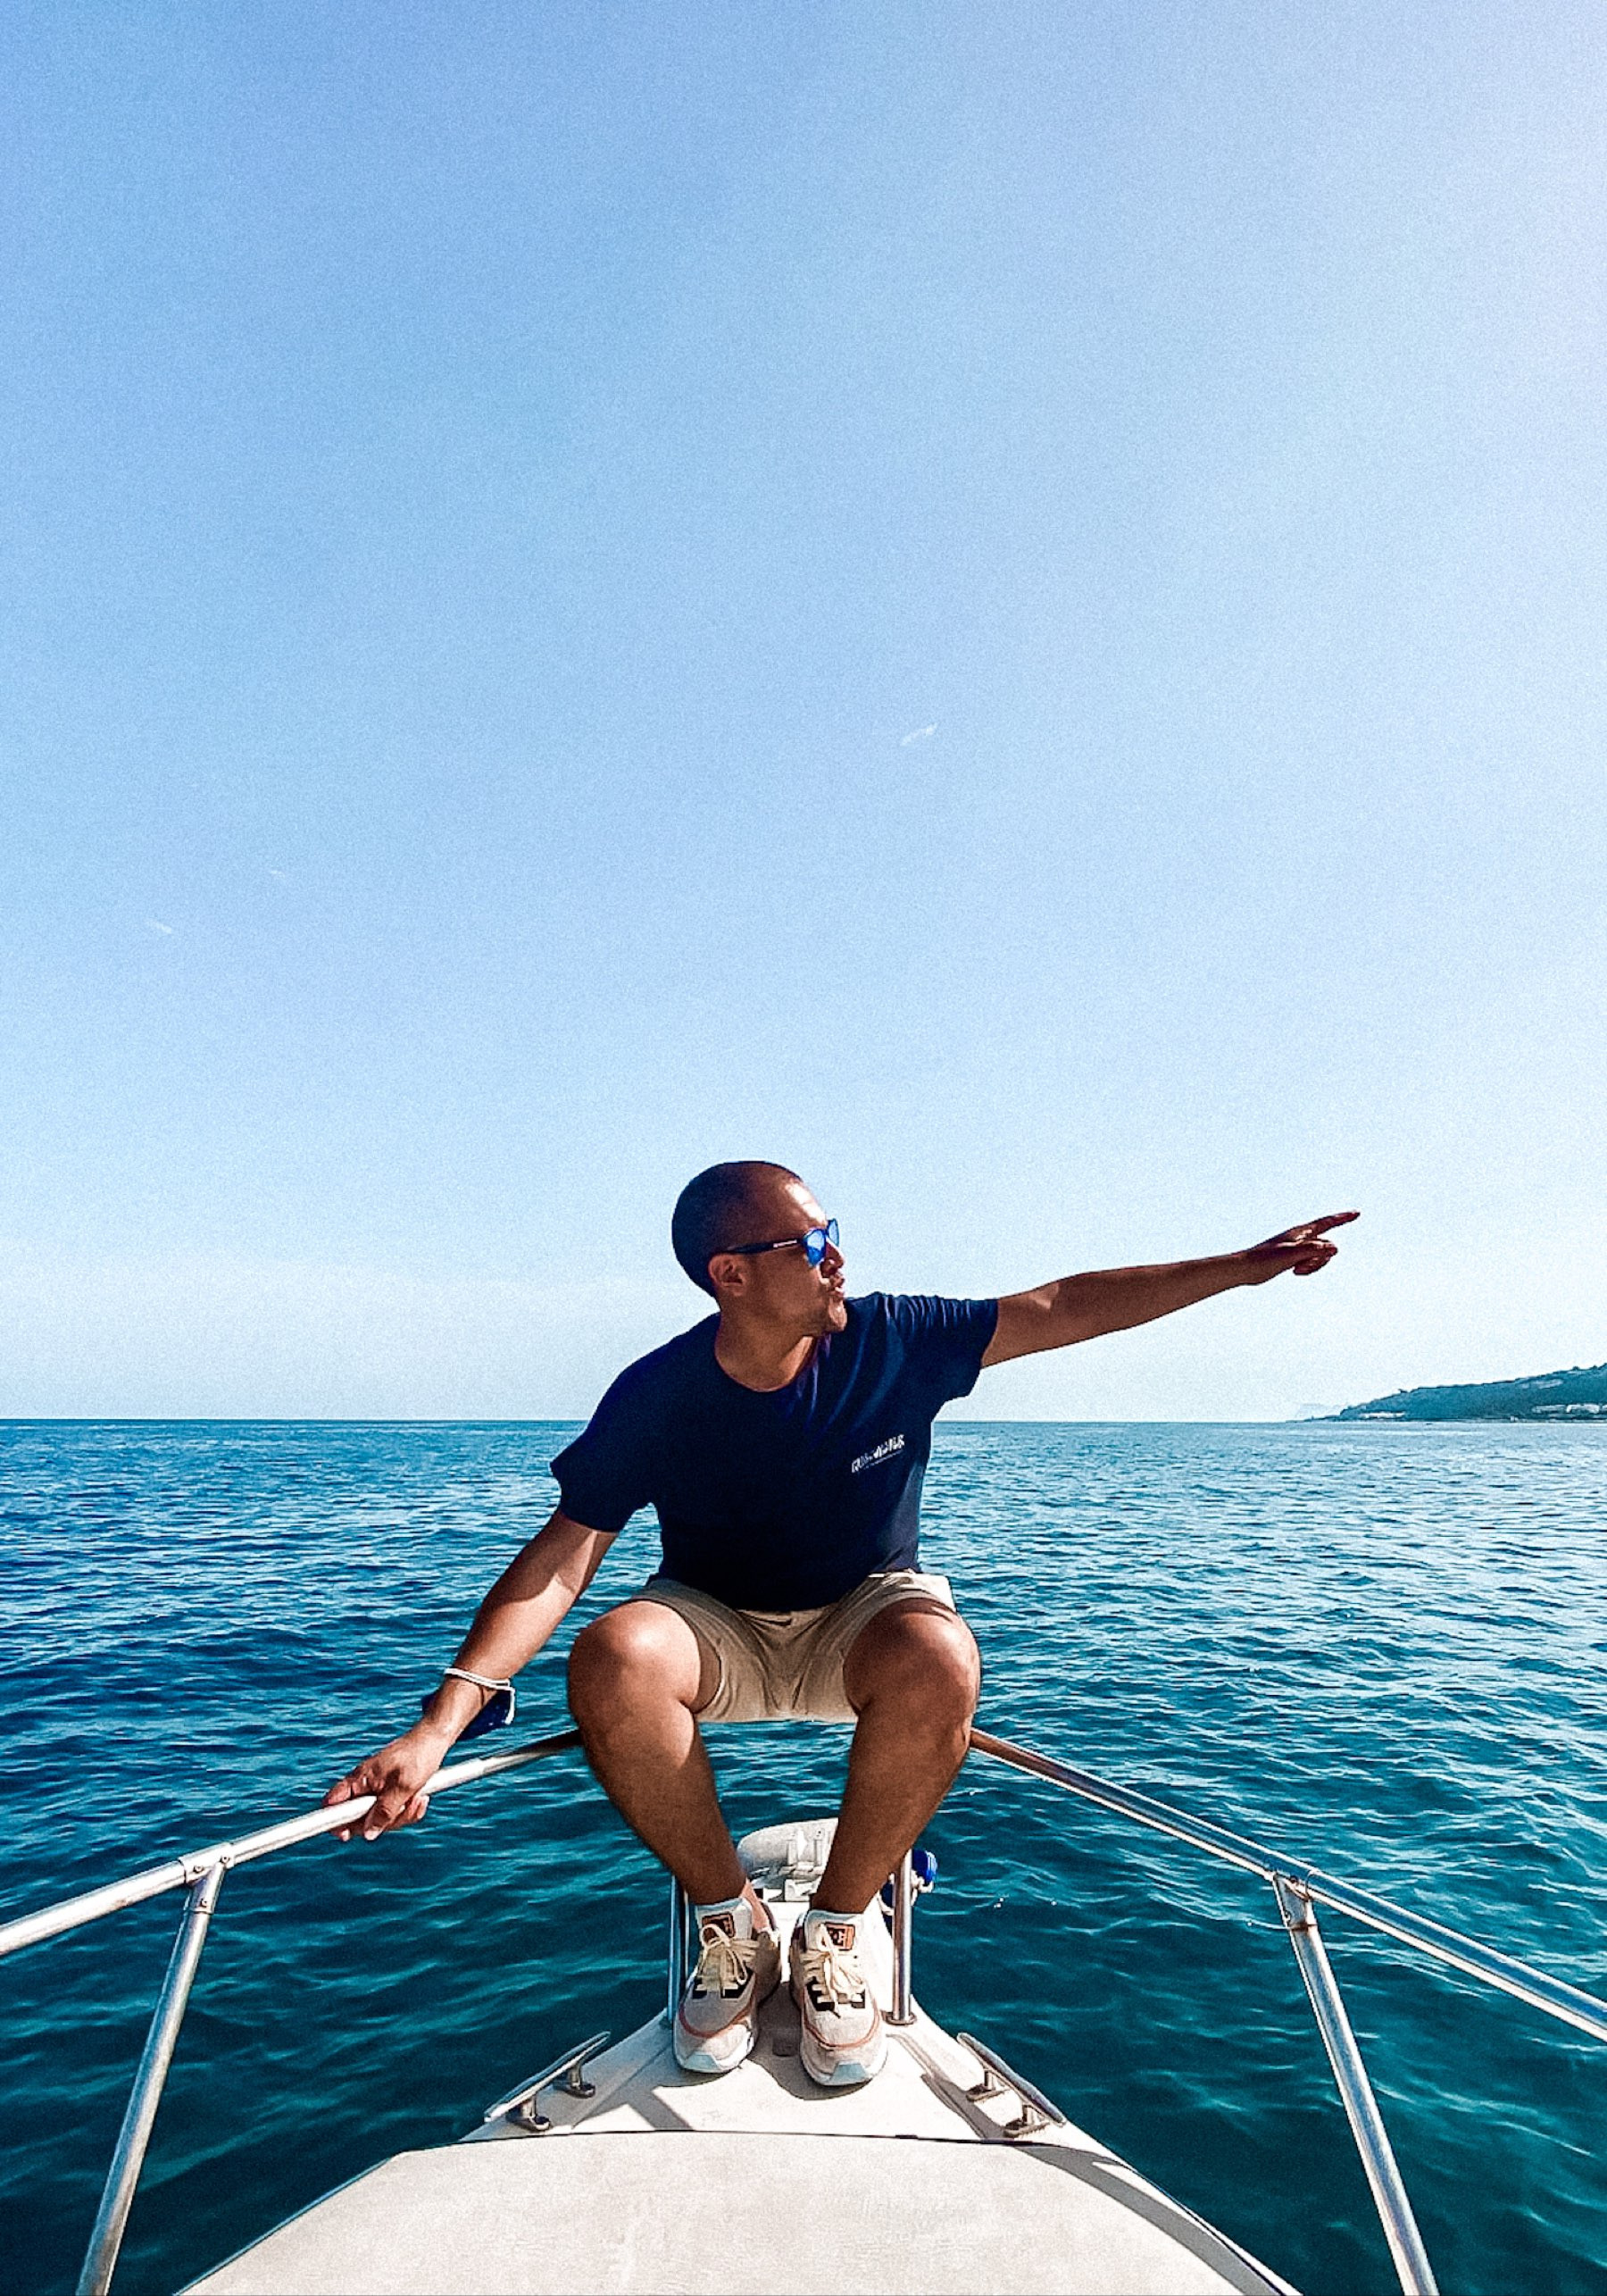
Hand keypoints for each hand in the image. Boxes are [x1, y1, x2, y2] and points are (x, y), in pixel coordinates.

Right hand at [323, 1723, 452, 1842]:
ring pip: (380, 1819)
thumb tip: (367, 1834)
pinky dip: (408, 1810)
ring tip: (417, 1798)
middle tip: (403, 1808)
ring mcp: (377, 1791)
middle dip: (384, 1821)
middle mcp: (364, 1786)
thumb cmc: (417, 1757)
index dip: (334, 1822)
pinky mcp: (391, 1794)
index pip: (333, 1804)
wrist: (434, 1740)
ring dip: (402, 1815)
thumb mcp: (403, 1787)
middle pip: (360, 1820)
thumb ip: (384, 1811)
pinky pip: (394, 1814)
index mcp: (360, 1780)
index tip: (344, 1835)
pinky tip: (421, 1798)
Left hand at [1241, 1210, 1357, 1284]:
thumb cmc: (1264, 1260)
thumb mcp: (1291, 1255)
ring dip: (1315, 1266)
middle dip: (1322, 1258)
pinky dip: (1309, 1269)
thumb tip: (1335, 1247)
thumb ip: (1313, 1251)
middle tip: (1302, 1266)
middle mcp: (1301, 1237)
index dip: (1342, 1218)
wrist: (1245, 1268)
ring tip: (1296, 1270)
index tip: (1357, 1213)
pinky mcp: (1293, 1258)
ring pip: (1320, 1256)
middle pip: (1326, 1245)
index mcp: (1300, 1232)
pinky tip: (1295, 1272)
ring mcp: (1298, 1248)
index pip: (1326, 1222)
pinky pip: (1312, 1263)